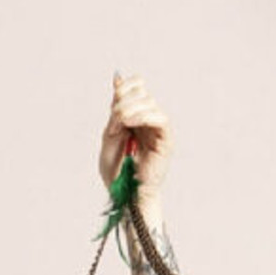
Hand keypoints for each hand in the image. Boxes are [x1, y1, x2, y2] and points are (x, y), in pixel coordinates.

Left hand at [98, 72, 173, 204]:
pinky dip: (144, 116)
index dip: (124, 88)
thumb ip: (115, 110)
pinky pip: (160, 118)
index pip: (137, 87)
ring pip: (149, 102)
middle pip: (142, 92)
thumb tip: (117, 79)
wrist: (124, 195)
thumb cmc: (117, 171)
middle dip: (123, 102)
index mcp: (135, 117)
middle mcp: (149, 120)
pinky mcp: (166, 140)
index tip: (111, 104)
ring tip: (120, 126)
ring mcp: (158, 129)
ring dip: (130, 110)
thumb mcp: (109, 134)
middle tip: (114, 122)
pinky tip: (130, 124)